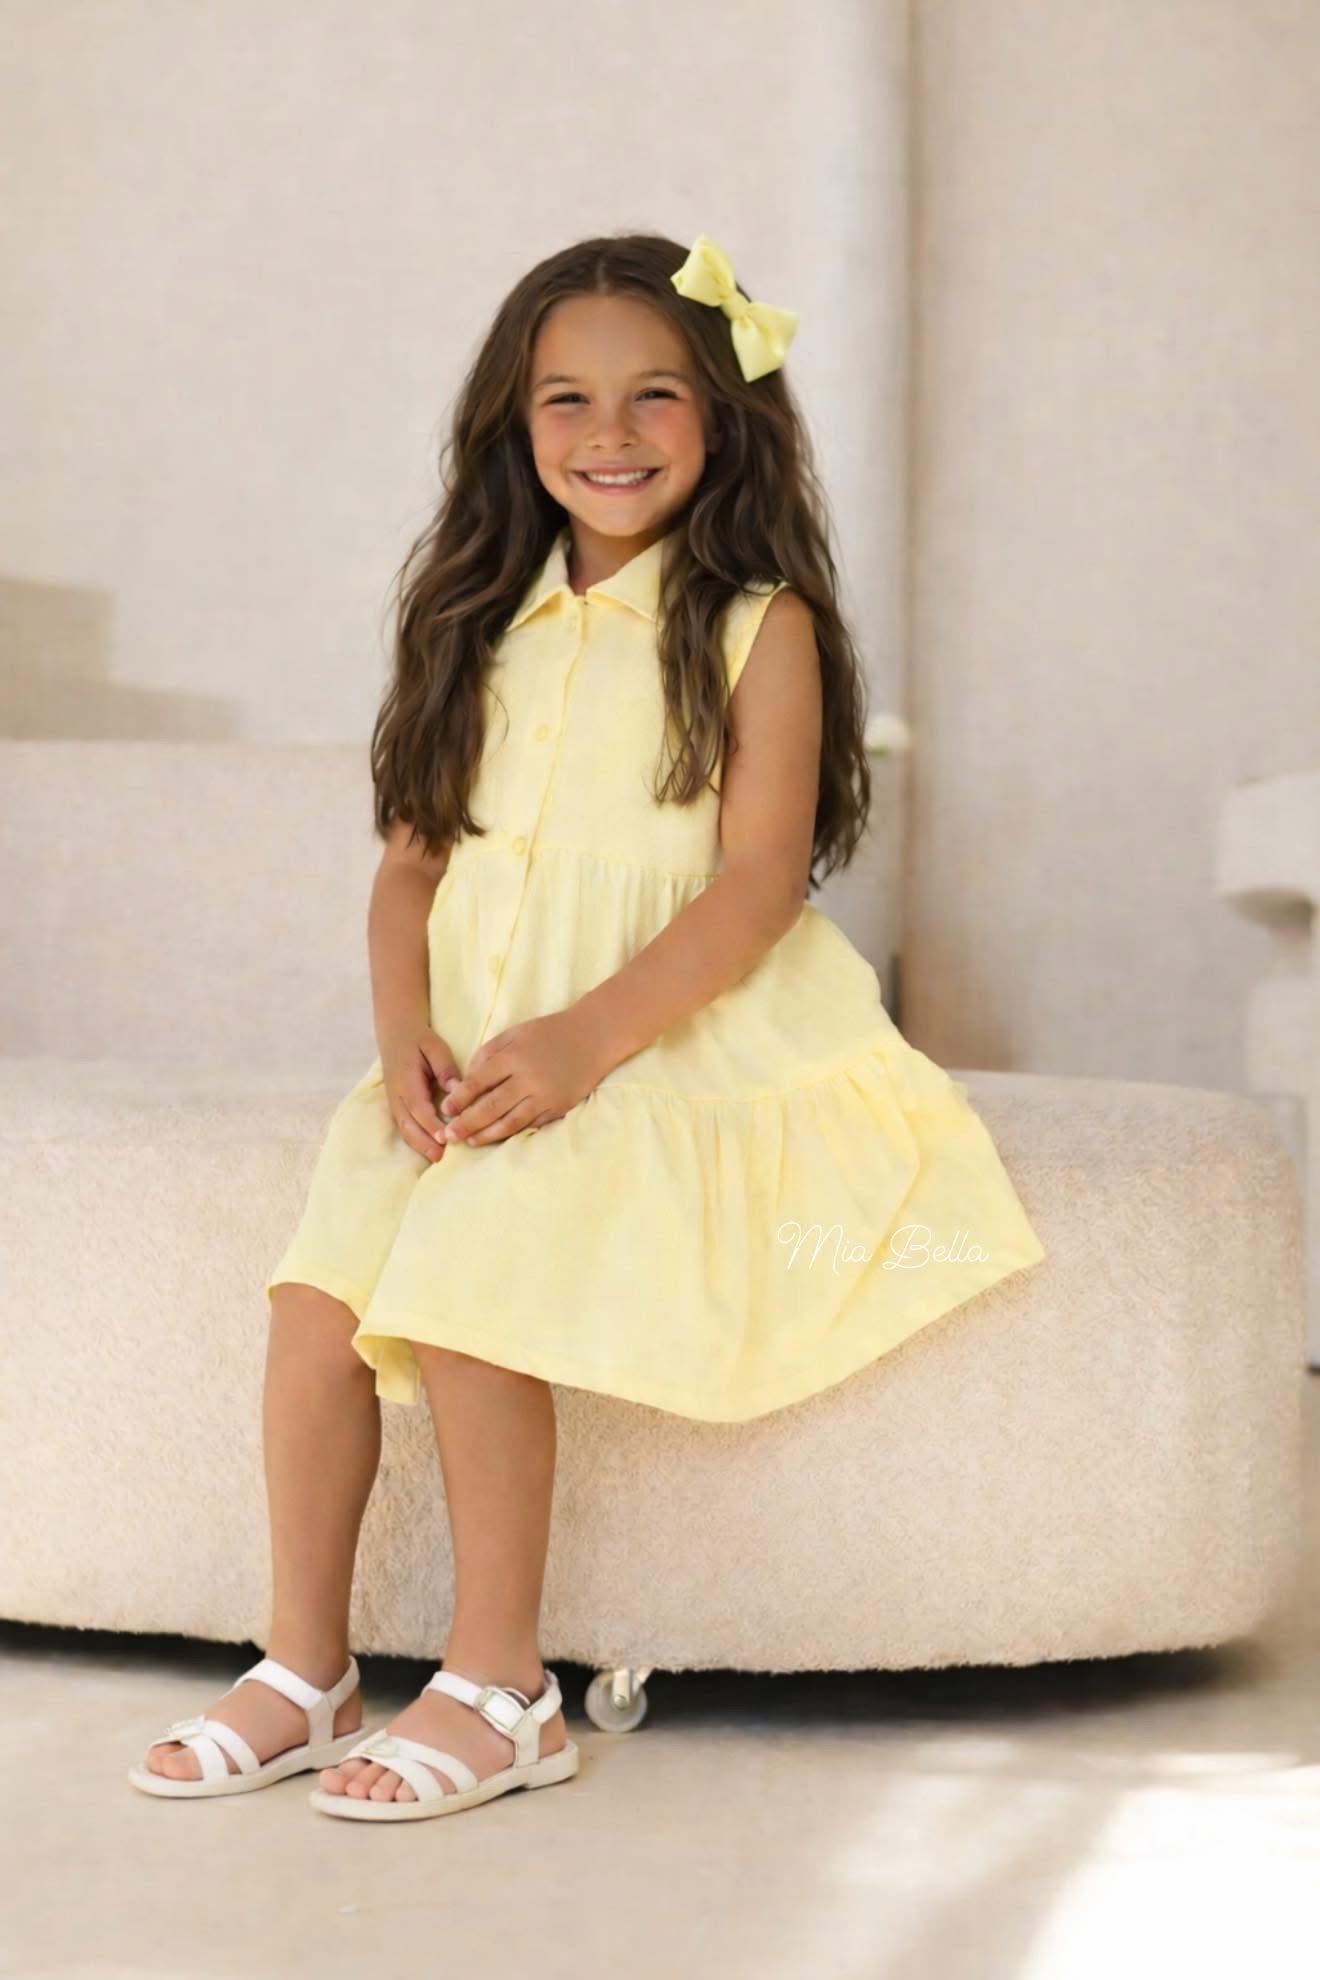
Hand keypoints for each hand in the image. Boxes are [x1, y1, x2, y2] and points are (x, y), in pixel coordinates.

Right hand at [379, 1026, 463, 1163]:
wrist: (396, 1034)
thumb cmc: (419, 1040)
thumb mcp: (435, 1047)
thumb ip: (445, 1068)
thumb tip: (457, 1089)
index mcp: (406, 1080)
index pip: (419, 1107)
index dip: (431, 1125)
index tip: (445, 1138)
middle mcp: (396, 1095)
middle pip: (408, 1124)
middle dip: (424, 1143)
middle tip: (441, 1158)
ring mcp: (394, 1102)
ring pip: (404, 1129)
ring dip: (418, 1145)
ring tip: (437, 1158)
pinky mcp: (397, 1105)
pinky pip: (404, 1126)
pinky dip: (414, 1140)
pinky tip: (428, 1149)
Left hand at [439, 1008, 605, 1146]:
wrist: (593, 1037)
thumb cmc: (549, 1032)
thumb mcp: (514, 1033)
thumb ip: (488, 1053)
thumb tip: (466, 1079)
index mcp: (513, 1057)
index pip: (478, 1082)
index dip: (459, 1098)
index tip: (445, 1110)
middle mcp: (528, 1079)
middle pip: (490, 1107)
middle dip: (467, 1123)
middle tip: (449, 1135)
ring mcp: (545, 1096)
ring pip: (510, 1122)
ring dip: (486, 1134)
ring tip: (469, 1141)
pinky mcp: (558, 1108)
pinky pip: (530, 1125)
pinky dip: (511, 1133)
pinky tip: (497, 1138)